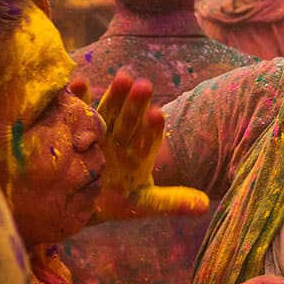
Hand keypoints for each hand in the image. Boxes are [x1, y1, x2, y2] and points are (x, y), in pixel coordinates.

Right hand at [87, 71, 208, 220]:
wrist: (78, 202)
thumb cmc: (113, 201)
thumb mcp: (141, 203)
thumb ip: (172, 201)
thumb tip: (205, 205)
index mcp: (139, 151)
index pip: (149, 137)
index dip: (153, 127)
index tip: (157, 115)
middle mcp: (122, 137)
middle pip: (131, 119)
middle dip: (136, 104)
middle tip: (144, 86)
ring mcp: (101, 130)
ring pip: (109, 110)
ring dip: (115, 95)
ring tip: (122, 78)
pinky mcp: (78, 126)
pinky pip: (80, 110)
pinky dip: (79, 97)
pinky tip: (79, 82)